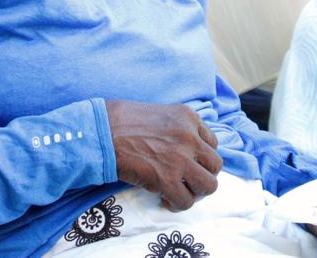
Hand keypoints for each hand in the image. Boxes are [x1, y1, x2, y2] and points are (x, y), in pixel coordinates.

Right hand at [105, 100, 222, 211]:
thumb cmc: (121, 120)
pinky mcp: (167, 179)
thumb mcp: (159, 113)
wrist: (100, 131)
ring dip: (194, 191)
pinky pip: (186, 201)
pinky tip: (163, 198)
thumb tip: (185, 148)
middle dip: (201, 175)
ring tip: (178, 191)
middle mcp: (190, 137)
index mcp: (188, 117)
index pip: (212, 142)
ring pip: (208, 185)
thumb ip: (177, 128)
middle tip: (185, 180)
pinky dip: (176, 204)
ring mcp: (181, 159)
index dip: (200, 156)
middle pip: (215, 165)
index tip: (188, 162)